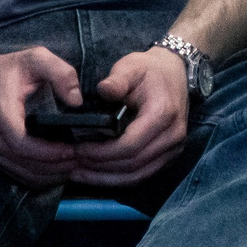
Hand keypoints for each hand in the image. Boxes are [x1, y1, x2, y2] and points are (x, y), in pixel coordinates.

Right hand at [0, 41, 84, 188]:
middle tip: (83, 160)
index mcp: (1, 113)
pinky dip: (39, 177)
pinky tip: (59, 170)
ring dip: (50, 175)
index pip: (22, 145)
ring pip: (22, 174)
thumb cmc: (6, 70)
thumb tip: (76, 100)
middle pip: (25, 164)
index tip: (73, 150)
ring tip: (76, 166)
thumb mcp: (34, 58)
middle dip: (56, 167)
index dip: (49, 152)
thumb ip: (59, 72)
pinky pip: (17, 174)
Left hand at [68, 45, 192, 187]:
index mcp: (163, 114)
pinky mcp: (168, 156)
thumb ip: (117, 79)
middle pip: (132, 164)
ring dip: (106, 179)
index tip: (79, 149)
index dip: (102, 152)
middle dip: (99, 167)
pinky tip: (96, 176)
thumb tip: (103, 90)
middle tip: (72, 164)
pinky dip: (117, 179)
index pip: (130, 145)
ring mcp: (173, 148)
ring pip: (137, 176)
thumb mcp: (131, 67)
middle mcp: (172, 135)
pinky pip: (142, 175)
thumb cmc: (149, 70)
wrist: (174, 73)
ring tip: (78, 174)